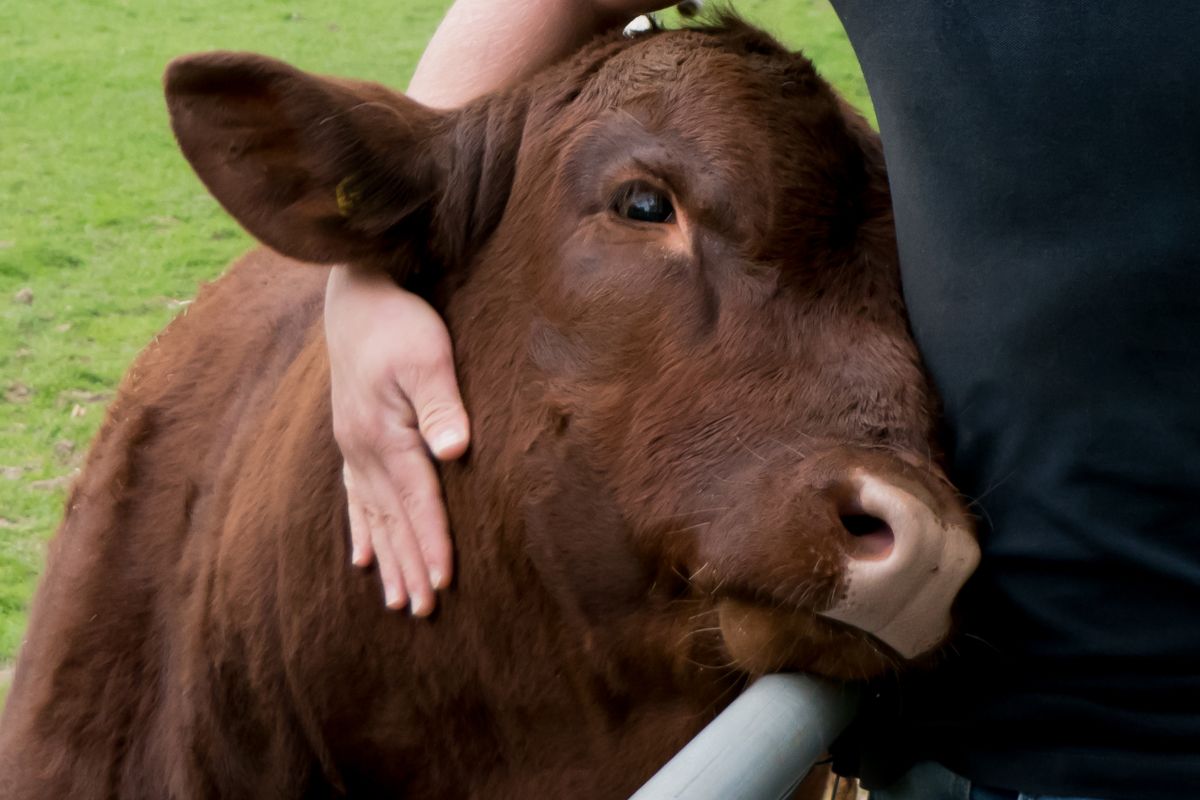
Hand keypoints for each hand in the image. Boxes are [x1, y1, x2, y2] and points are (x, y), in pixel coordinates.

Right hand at [325, 265, 468, 615]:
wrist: (355, 298)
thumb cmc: (400, 324)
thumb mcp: (427, 355)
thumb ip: (442, 403)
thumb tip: (456, 449)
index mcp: (386, 436)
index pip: (417, 501)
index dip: (431, 542)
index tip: (443, 583)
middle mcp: (364, 451)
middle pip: (393, 520)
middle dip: (408, 566)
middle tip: (421, 611)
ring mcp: (354, 447)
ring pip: (373, 516)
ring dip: (387, 558)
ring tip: (394, 600)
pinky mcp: (353, 438)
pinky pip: (355, 496)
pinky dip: (361, 528)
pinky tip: (360, 555)